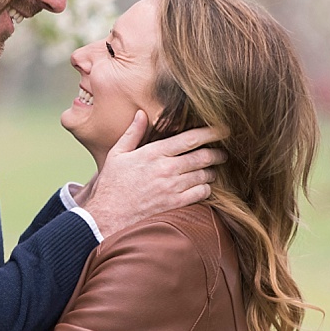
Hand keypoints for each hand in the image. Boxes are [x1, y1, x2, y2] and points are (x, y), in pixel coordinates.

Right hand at [77, 111, 225, 238]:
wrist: (107, 216)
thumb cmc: (112, 185)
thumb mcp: (117, 154)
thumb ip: (132, 133)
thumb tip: (141, 114)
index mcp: (154, 153)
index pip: (189, 139)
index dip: (209, 133)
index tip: (221, 130)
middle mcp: (166, 168)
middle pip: (202, 157)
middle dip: (216, 154)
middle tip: (222, 153)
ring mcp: (172, 188)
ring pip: (204, 175)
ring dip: (211, 172)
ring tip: (213, 170)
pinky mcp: (175, 204)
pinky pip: (201, 194)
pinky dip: (206, 189)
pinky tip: (203, 187)